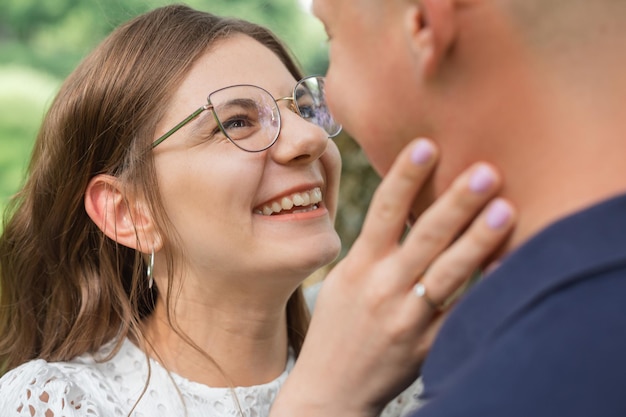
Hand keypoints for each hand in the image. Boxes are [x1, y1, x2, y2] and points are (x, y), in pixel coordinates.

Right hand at [270, 138, 515, 416]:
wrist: (330, 389)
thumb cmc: (337, 326)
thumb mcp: (345, 280)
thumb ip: (375, 246)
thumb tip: (412, 206)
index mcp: (359, 267)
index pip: (382, 212)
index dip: (405, 177)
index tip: (427, 145)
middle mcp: (382, 288)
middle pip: (423, 237)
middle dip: (455, 201)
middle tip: (486, 170)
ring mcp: (405, 319)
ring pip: (447, 273)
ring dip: (478, 240)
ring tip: (505, 209)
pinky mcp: (426, 347)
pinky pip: (461, 315)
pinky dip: (485, 292)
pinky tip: (509, 268)